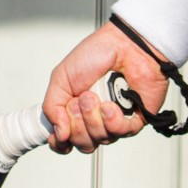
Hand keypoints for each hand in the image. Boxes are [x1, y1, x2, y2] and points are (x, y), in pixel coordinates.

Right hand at [42, 21, 169, 153]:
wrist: (126, 44)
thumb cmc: (97, 54)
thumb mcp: (62, 77)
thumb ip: (52, 107)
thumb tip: (59, 134)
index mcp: (75, 110)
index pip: (66, 140)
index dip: (61, 142)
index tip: (58, 136)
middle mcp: (95, 118)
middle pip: (83, 143)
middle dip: (78, 124)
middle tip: (80, 100)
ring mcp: (115, 120)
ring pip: (101, 139)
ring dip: (94, 118)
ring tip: (95, 97)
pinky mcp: (134, 119)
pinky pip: (121, 133)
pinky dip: (113, 121)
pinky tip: (111, 106)